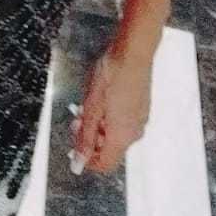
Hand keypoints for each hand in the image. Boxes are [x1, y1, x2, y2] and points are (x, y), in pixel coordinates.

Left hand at [69, 40, 154, 175]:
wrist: (133, 51)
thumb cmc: (111, 76)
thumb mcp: (91, 107)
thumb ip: (85, 138)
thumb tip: (78, 164)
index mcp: (122, 136)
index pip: (105, 164)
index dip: (87, 159)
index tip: (73, 147)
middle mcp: (135, 132)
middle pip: (110, 148)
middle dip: (91, 137)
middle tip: (78, 119)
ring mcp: (141, 118)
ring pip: (116, 133)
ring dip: (99, 124)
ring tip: (87, 104)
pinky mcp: (142, 105)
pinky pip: (124, 120)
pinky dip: (109, 116)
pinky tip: (101, 98)